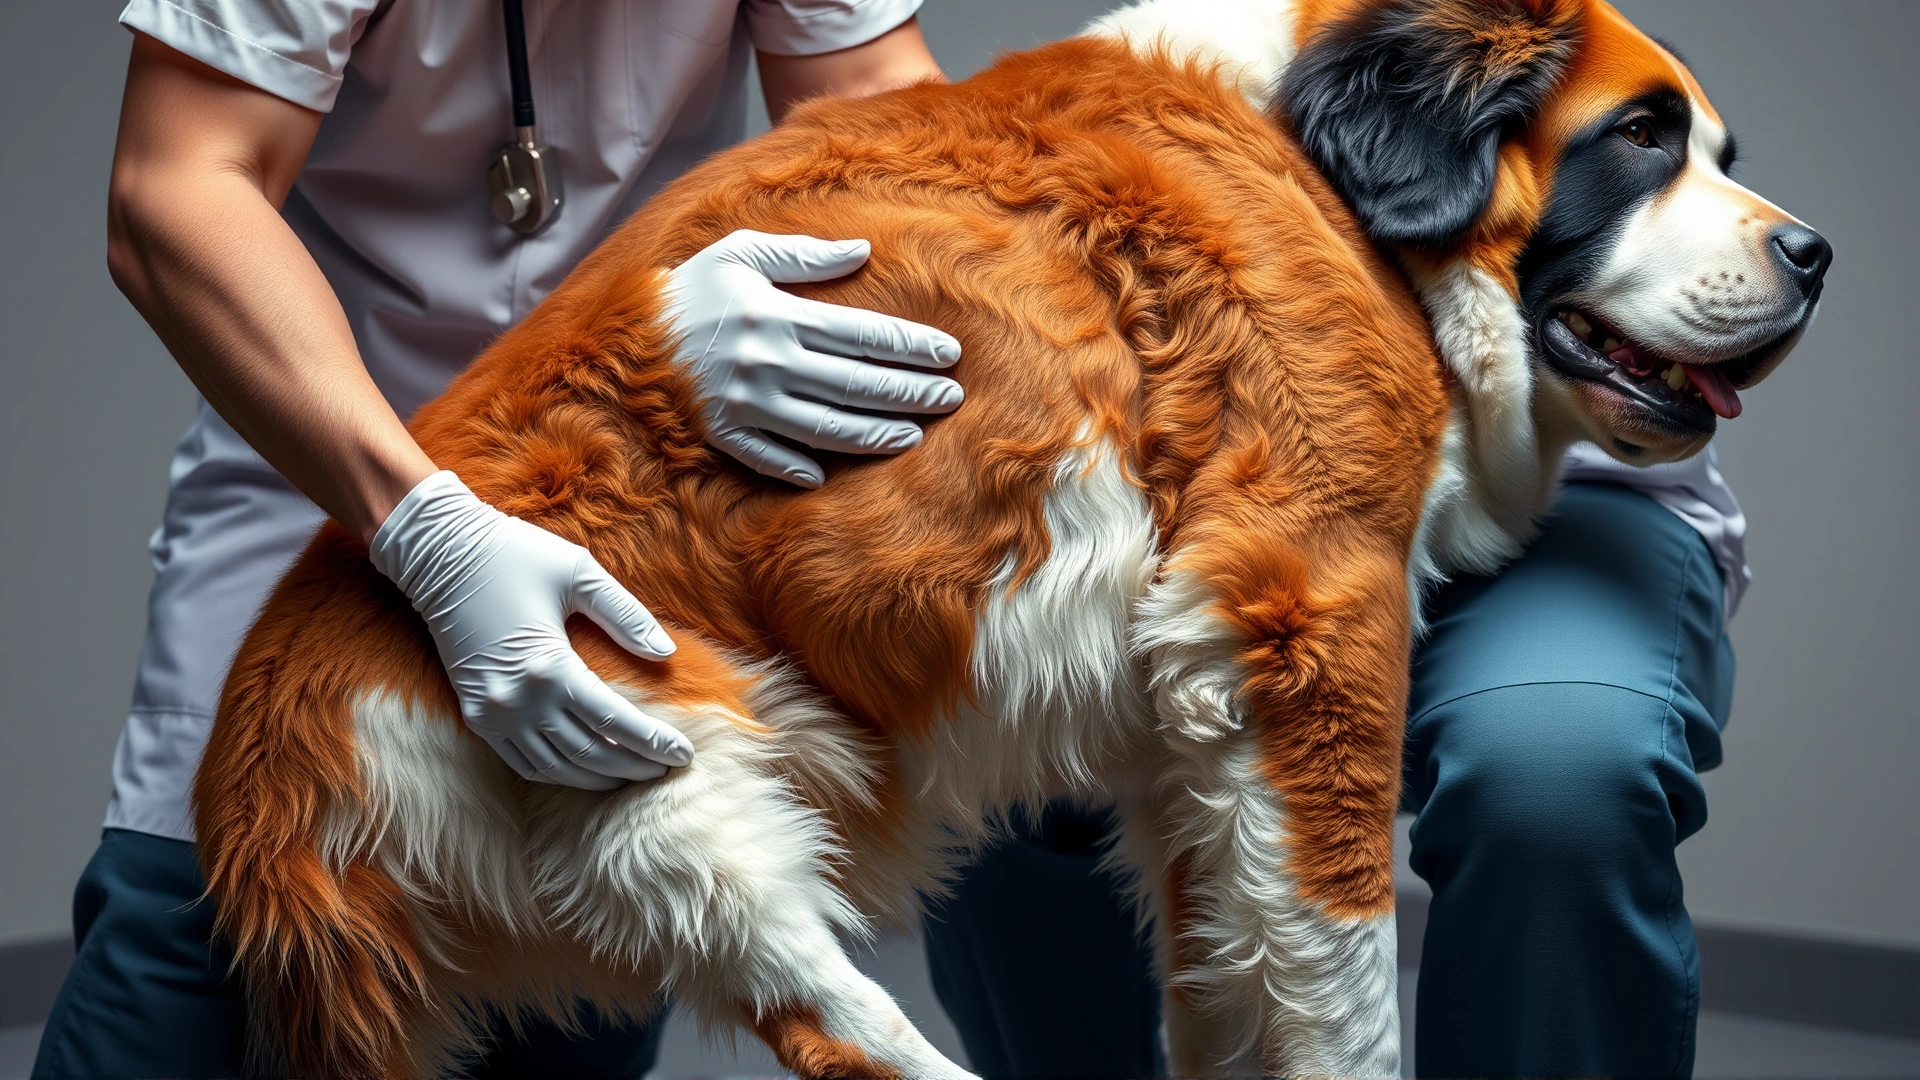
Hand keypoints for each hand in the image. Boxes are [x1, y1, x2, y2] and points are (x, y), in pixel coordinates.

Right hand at [370, 471, 692, 789]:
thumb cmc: (515, 554)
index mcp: (549, 666)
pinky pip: (522, 762)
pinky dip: (557, 773)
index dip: (653, 742)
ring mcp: (493, 713)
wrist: (439, 553)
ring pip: (556, 767)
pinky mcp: (476, 714)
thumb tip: (665, 652)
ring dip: (598, 777)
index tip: (683, 754)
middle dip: (634, 765)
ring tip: (634, 774)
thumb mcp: (579, 573)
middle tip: (668, 769)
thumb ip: (626, 615)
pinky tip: (584, 770)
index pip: (615, 720)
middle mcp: (518, 700)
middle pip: (590, 752)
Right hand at [662, 230, 963, 487]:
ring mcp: (745, 403)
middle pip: (856, 383)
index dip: (911, 347)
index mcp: (778, 315)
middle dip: (910, 392)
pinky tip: (830, 473)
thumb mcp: (742, 253)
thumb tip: (863, 250)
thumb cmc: (693, 287)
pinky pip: (770, 458)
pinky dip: (801, 468)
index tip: (949, 355)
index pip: (863, 334)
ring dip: (875, 434)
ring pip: (826, 427)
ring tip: (913, 434)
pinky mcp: (721, 433)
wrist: (625, 331)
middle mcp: (767, 361)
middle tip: (951, 398)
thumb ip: (804, 254)